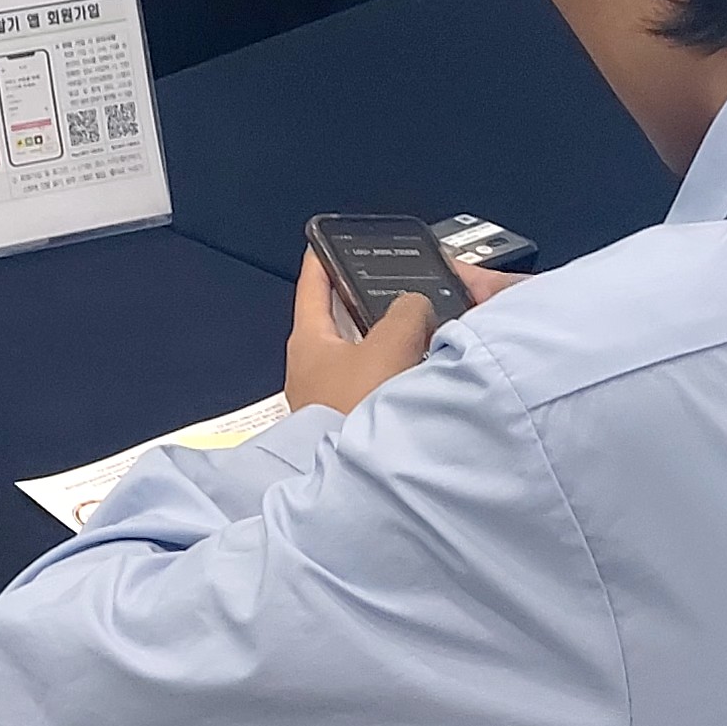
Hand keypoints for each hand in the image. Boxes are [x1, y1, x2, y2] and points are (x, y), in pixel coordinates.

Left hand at [285, 251, 515, 416]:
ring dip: (387, 342)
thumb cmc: (354, 413)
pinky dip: (393, 373)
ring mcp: (328, 396)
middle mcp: (311, 366)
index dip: (323, 260)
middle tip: (395, 288)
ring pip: (360, 354)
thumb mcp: (387, 348)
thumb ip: (405, 314)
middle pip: (340, 321)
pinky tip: (417, 376)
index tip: (328, 242)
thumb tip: (414, 305)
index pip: (312, 285)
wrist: (355, 484)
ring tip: (418, 331)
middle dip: (367, 304)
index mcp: (308, 340)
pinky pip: (372, 383)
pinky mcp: (348, 421)